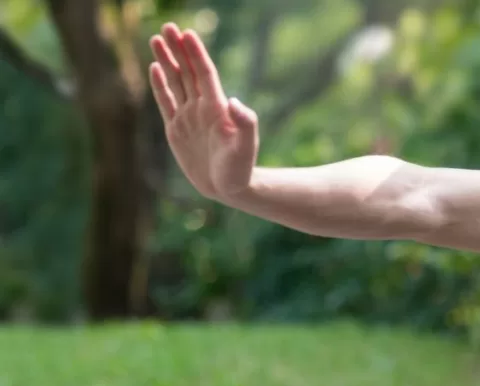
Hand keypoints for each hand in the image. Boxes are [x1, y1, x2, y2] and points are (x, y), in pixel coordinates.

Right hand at [148, 23, 258, 198]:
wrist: (228, 188)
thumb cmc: (240, 168)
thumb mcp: (246, 147)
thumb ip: (245, 123)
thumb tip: (235, 102)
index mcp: (217, 108)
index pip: (204, 74)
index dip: (196, 54)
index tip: (187, 33)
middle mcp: (201, 108)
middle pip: (188, 72)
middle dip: (178, 50)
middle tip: (167, 27)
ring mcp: (188, 117)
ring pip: (175, 82)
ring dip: (167, 61)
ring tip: (157, 39)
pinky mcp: (176, 129)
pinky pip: (166, 101)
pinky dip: (160, 84)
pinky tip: (155, 67)